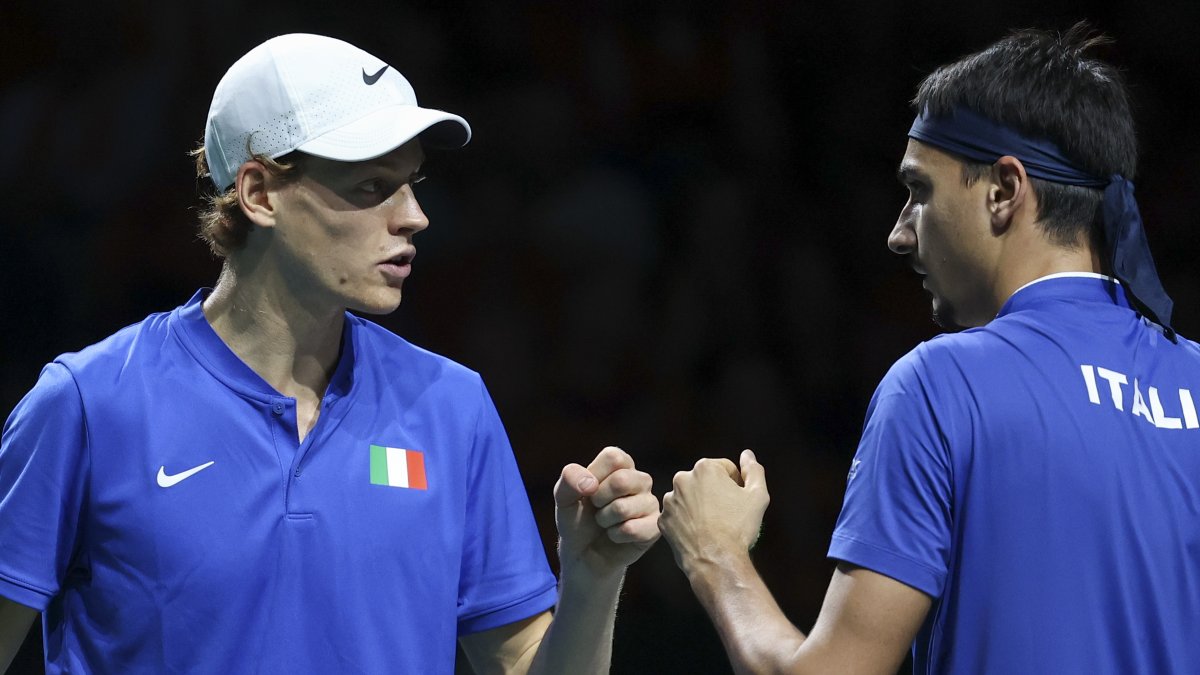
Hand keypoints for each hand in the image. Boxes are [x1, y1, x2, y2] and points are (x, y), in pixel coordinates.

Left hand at [554, 446, 659, 579]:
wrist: (582, 553)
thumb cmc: (576, 519)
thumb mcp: (563, 496)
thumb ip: (569, 480)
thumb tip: (590, 483)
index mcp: (621, 464)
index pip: (613, 457)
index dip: (594, 476)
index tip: (588, 490)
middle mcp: (640, 480)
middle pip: (621, 480)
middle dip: (598, 500)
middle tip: (596, 508)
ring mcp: (650, 503)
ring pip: (623, 508)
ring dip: (604, 520)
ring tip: (605, 523)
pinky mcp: (654, 527)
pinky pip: (632, 529)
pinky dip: (615, 535)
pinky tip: (616, 535)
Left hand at [659, 449, 768, 574]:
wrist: (716, 561)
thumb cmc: (739, 527)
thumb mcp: (757, 496)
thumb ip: (754, 470)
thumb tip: (748, 455)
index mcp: (704, 468)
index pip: (725, 469)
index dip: (736, 485)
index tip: (739, 503)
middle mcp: (682, 479)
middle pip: (705, 482)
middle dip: (716, 494)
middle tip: (727, 515)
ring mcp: (669, 500)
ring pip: (690, 499)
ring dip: (700, 507)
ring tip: (713, 526)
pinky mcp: (663, 520)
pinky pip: (679, 516)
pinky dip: (688, 522)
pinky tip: (700, 534)